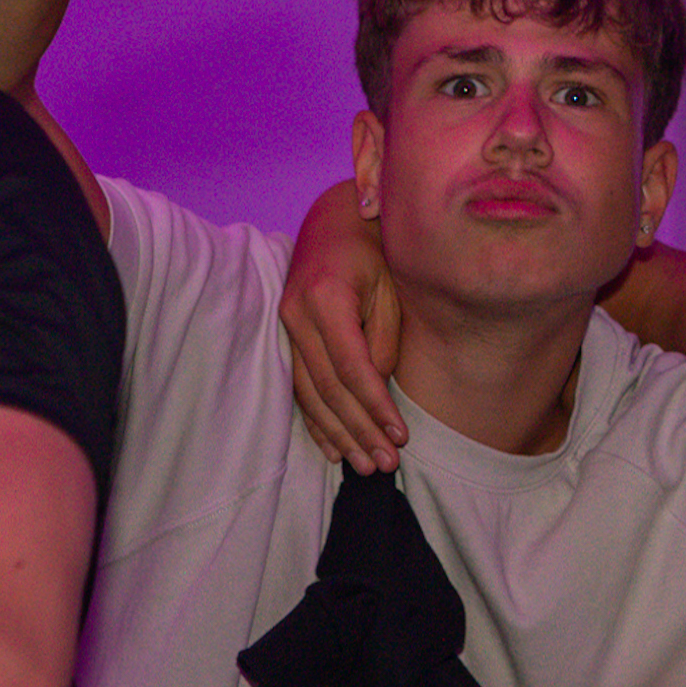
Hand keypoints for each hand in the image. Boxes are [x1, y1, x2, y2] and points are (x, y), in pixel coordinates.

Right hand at [279, 182, 405, 473]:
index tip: (399, 437)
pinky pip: (299, 388)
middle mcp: (296, 315)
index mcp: (324, 297)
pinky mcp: (287, 337)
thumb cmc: (375, 251)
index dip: (375, 406)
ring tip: (364, 466)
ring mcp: (286, 327)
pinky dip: (316, 421)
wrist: (335, 220)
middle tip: (385, 465)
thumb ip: (383, 338)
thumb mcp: (390, 286)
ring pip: (309, 394)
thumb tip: (377, 389)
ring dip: (338, 434)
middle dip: (359, 430)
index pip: (351, 367)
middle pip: (328, 388)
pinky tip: (333, 448)